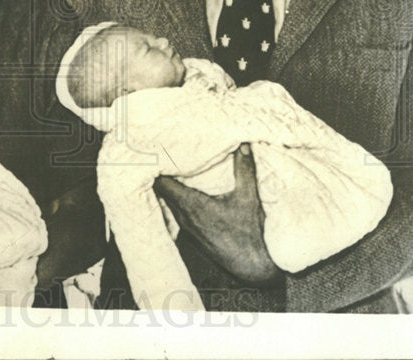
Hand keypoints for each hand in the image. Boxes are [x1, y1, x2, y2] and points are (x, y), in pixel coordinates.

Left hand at [154, 143, 280, 284]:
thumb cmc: (251, 235)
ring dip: (170, 188)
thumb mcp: (249, 197)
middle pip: (161, 192)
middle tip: (165, 157)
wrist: (255, 268)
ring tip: (174, 170)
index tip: (159, 154)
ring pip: (168, 203)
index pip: (160, 184)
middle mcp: (183, 217)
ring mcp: (187, 228)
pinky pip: (176, 213)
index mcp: (191, 205)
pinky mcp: (193, 236)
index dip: (157, 168)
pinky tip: (187, 192)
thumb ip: (244, 169)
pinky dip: (178, 201)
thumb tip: (243, 145)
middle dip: (162, 174)